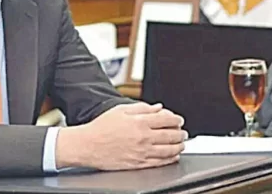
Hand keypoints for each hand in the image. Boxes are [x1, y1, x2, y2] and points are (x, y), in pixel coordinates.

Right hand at [56, 103, 186, 170]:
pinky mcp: (139, 163)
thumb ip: (141, 108)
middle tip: (183, 132)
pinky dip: (171, 158)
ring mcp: (142, 152)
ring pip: (169, 150)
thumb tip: (158, 108)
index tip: (179, 120)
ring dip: (179, 146)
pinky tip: (173, 156)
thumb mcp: (120, 110)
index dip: (176, 119)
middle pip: (171, 135)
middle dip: (180, 133)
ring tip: (181, 144)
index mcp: (139, 122)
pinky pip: (161, 162)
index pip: (167, 120)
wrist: (88, 145)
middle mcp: (143, 137)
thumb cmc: (101, 127)